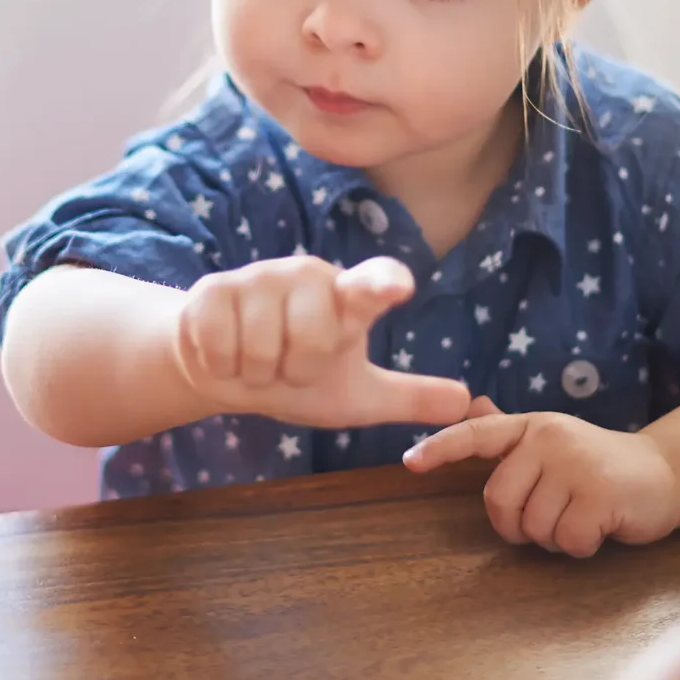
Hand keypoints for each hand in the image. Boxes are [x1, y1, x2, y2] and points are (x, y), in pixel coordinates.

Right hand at [171, 254, 469, 432]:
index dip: (384, 285)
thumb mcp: (354, 395)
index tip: (400, 287)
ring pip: (260, 348)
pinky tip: (224, 354)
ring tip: (254, 360)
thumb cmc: (294, 373)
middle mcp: (307, 275)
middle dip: (295, 370)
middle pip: (311, 340)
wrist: (222, 367)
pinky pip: (218, 344)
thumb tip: (467, 403)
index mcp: (347, 298)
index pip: (373, 285)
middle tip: (287, 366)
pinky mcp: (212, 289)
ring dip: (255, 372)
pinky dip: (221, 365)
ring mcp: (258, 277)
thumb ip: (408, 397)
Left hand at [404, 398, 679, 556]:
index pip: (477, 435)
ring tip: (581, 517)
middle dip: (518, 525)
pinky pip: (566, 541)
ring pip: (533, 527)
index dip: (440, 448)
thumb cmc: (599, 464)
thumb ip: (511, 434)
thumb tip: (470, 405)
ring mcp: (576, 465)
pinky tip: (600, 527)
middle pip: (499, 501)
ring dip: (553, 538)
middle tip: (550, 519)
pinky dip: (580, 546)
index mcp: (532, 427)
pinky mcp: (600, 495)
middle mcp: (550, 439)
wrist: (665, 473)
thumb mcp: (553, 443)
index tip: (409, 463)